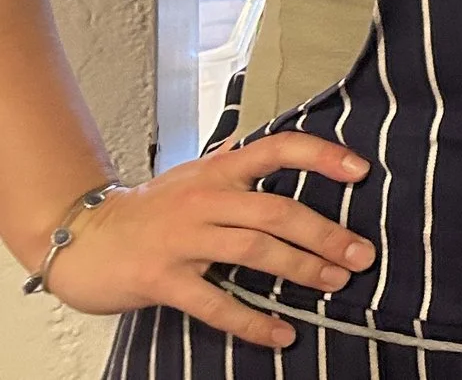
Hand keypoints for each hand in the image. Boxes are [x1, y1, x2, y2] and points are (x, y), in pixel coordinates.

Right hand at [38, 134, 373, 348]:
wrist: (82, 238)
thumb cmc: (148, 209)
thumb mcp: (193, 175)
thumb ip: (234, 164)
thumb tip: (272, 146)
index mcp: (219, 170)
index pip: (278, 149)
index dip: (321, 156)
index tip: (361, 171)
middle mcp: (205, 199)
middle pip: (276, 211)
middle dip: (325, 234)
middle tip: (361, 255)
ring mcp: (183, 240)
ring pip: (254, 251)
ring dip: (301, 269)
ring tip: (335, 284)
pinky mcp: (163, 279)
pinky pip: (215, 303)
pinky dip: (252, 321)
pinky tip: (281, 334)